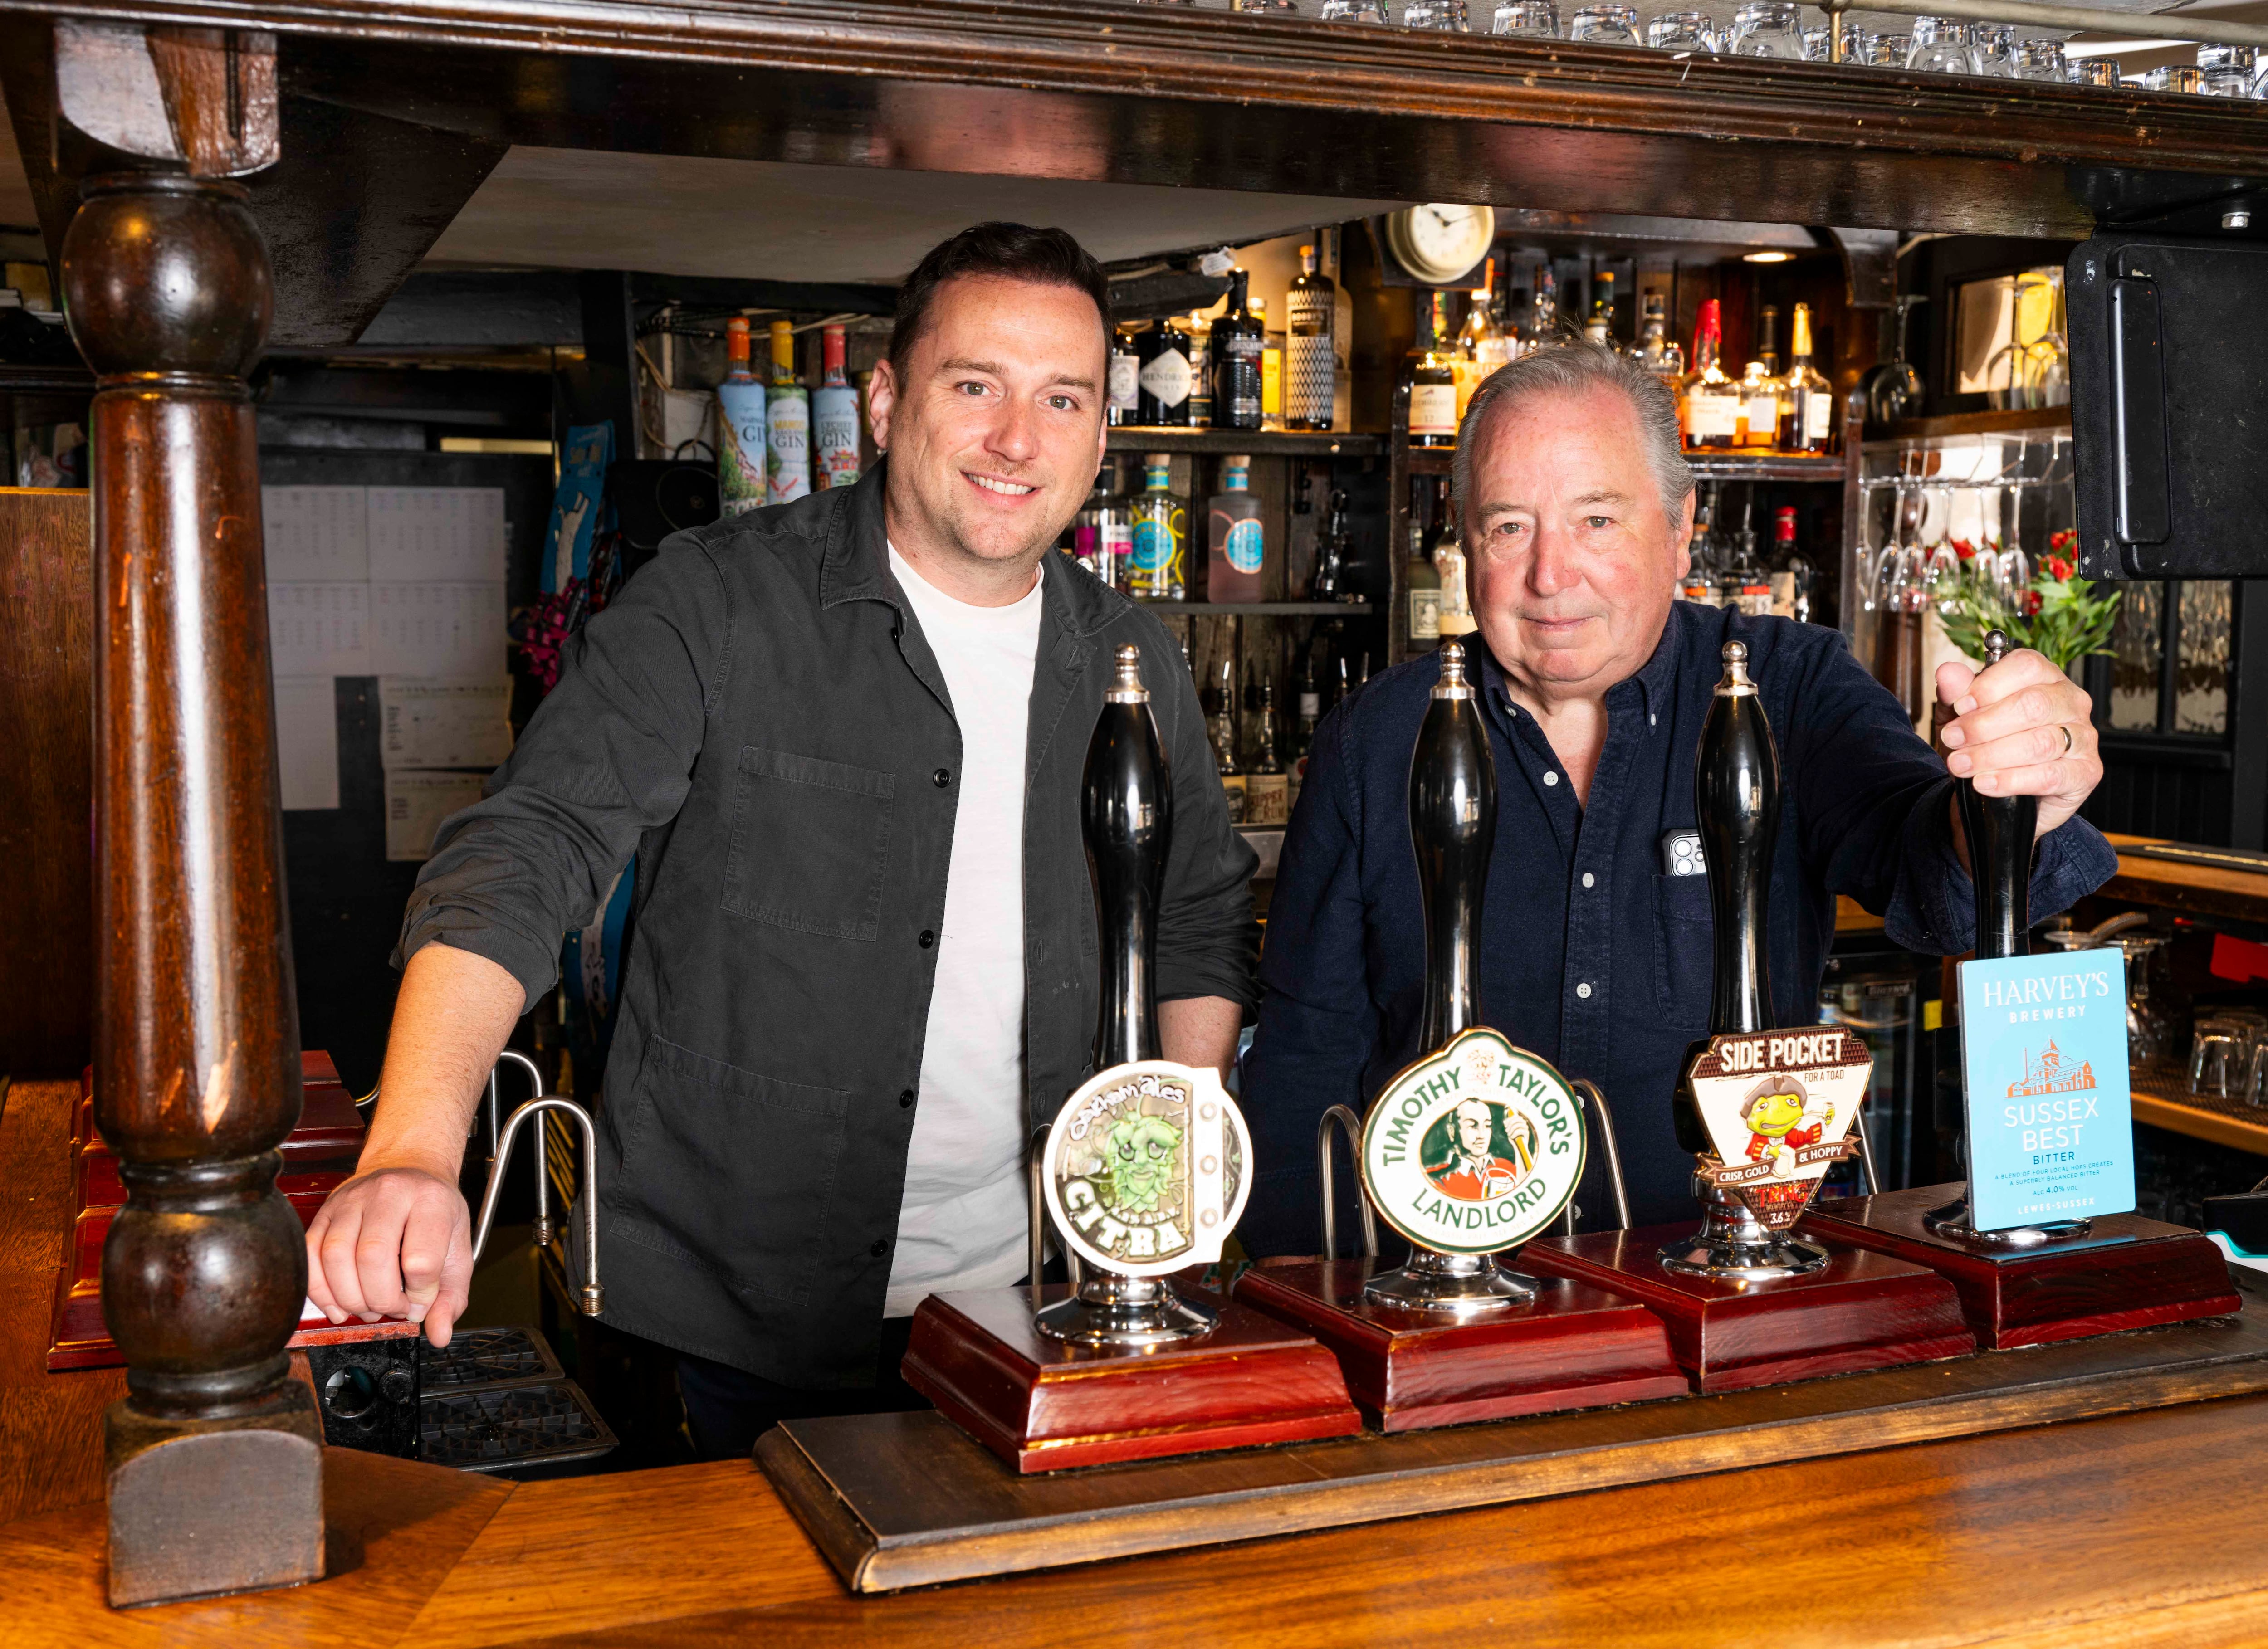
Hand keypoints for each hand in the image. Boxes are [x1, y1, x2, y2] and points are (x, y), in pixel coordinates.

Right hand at [304, 1162, 473, 1347]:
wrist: (409, 1170)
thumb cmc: (434, 1212)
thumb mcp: (458, 1250)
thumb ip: (452, 1296)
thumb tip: (439, 1335)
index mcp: (431, 1201)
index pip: (421, 1259)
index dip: (420, 1295)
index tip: (421, 1301)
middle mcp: (389, 1194)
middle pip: (373, 1257)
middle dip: (381, 1299)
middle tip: (393, 1308)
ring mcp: (351, 1200)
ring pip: (336, 1256)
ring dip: (350, 1298)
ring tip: (369, 1308)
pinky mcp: (324, 1212)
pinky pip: (310, 1255)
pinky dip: (320, 1290)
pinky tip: (339, 1306)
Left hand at [1935, 647, 2100, 837]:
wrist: (2002, 796)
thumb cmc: (1987, 745)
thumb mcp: (1963, 718)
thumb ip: (1957, 695)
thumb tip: (1947, 672)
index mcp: (2045, 677)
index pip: (2026, 666)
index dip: (1989, 686)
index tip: (1960, 706)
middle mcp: (2071, 701)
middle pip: (2033, 704)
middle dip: (1984, 725)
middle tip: (1953, 739)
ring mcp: (2084, 736)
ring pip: (2040, 742)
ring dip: (1991, 755)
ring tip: (1960, 765)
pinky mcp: (2086, 772)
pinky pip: (2049, 776)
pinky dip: (2011, 780)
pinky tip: (1984, 782)